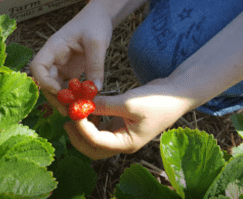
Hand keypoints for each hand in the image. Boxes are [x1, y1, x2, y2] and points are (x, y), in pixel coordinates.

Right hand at [30, 6, 112, 115]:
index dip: (44, 82)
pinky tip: (83, 104)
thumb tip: (95, 89)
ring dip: (63, 100)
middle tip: (70, 111)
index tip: (60, 91)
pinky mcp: (70, 71)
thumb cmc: (95, 24)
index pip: (37, 67)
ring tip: (77, 111)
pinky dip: (73, 96)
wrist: (100, 17)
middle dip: (55, 97)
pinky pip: (66, 87)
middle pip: (45, 82)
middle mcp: (53, 58)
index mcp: (53, 47)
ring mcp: (61, 66)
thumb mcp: (97, 42)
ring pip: (55, 88)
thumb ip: (96, 65)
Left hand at [63, 78, 194, 159]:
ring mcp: (121, 134)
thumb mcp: (129, 102)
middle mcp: (122, 142)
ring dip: (83, 126)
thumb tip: (82, 103)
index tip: (73, 111)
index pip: (97, 142)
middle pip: (92, 148)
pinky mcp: (120, 123)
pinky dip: (92, 119)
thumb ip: (105, 104)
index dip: (82, 127)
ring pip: (95, 138)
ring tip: (74, 110)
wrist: (176, 94)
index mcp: (127, 143)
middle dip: (77, 135)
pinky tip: (88, 105)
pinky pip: (101, 126)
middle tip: (66, 120)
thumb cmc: (157, 100)